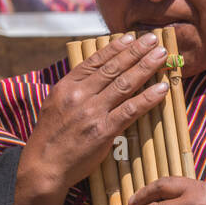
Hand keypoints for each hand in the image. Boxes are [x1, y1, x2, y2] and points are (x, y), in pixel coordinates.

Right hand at [23, 32, 173, 192]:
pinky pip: (131, 109)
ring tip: (161, 55)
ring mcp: (92, 112)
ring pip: (124, 84)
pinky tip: (162, 88)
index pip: (95, 61)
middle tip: (153, 39)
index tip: (131, 37)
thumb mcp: (55, 105)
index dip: (116, 48)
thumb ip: (74, 89)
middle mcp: (79, 95)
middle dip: (136, 51)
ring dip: (146, 67)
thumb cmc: (51, 137)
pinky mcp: (103, 130)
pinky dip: (149, 97)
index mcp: (66, 87)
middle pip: (113, 68)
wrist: (42, 167)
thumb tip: (95, 74)